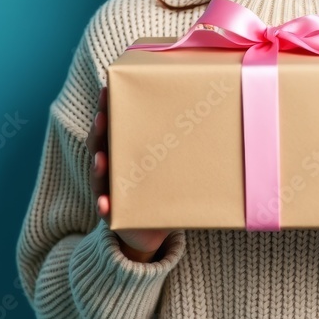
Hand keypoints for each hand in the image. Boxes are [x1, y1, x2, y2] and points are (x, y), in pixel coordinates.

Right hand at [87, 85, 171, 261]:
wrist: (152, 229)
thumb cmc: (165, 187)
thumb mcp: (172, 163)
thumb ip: (184, 144)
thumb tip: (221, 117)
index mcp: (124, 149)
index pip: (111, 124)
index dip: (106, 107)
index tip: (107, 90)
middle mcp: (111, 167)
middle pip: (99, 145)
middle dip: (99, 131)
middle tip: (102, 117)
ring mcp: (108, 189)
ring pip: (98, 175)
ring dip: (97, 167)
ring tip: (100, 159)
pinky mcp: (112, 214)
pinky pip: (105, 209)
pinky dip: (104, 206)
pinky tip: (104, 205)